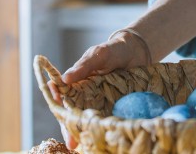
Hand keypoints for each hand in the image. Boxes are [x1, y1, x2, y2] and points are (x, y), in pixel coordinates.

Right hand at [53, 30, 150, 148]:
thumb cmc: (113, 50)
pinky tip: (104, 139)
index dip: (58, 106)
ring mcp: (101, 103)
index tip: (59, 114)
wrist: (137, 52)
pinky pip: (108, 120)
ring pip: (90, 120)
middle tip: (71, 141)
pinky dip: (105, 130)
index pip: (63, 97)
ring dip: (84, 133)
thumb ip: (83, 66)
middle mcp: (86, 96)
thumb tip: (65, 79)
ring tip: (80, 145)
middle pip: (75, 114)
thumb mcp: (98, 55)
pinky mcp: (114, 108)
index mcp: (77, 84)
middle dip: (71, 128)